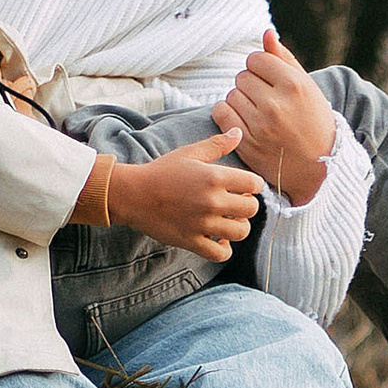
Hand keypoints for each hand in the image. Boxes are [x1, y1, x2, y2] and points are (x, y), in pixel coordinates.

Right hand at [69, 129, 261, 262]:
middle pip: (252, 209)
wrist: (134, 194)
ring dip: (239, 226)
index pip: (254, 183)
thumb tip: (238, 133)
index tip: (244, 186)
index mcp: (214, 177)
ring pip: (241, 232)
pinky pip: (221, 254)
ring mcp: (202, 224)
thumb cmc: (162, 171)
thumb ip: (217, 144)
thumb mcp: (190, 153)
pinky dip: (224, 249)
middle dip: (248, 205)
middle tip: (236, 203)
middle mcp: (212, 201)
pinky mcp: (192, 241)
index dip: (253, 184)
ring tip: (229, 221)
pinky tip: (218, 239)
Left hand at [216, 29, 335, 201]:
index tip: (270, 82)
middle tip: (265, 100)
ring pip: (231, 94)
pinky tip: (242, 120)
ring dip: (240, 100)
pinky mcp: (247, 143)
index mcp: (294, 85)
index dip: (261, 68)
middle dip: (251, 85)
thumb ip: (285, 59)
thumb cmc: (314, 122)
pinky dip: (226, 113)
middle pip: (242, 76)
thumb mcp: (308, 88)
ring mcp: (260, 125)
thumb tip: (266, 33)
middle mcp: (276, 104)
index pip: (256, 59)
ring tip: (257, 112)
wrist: (320, 167)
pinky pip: (221, 113)